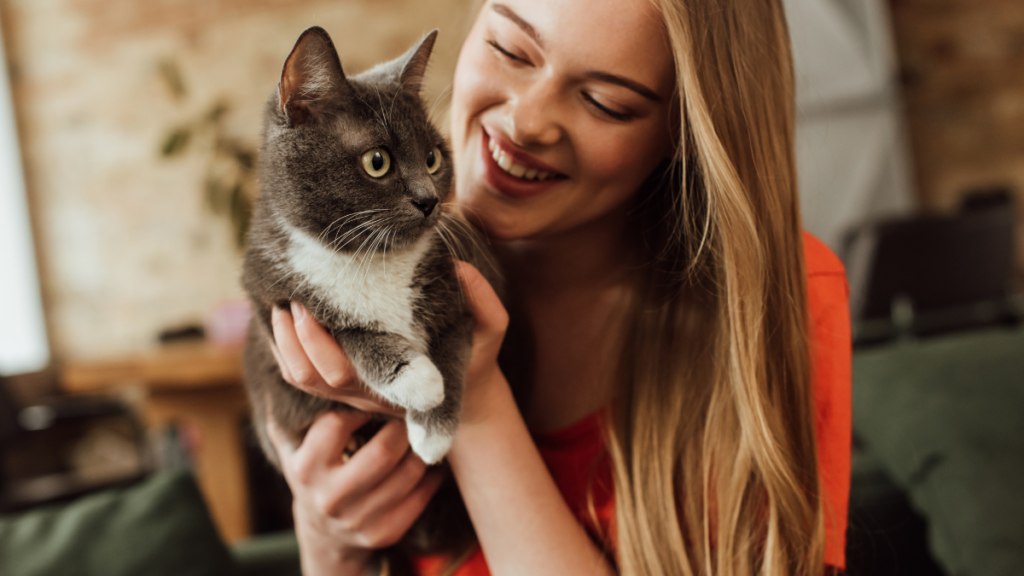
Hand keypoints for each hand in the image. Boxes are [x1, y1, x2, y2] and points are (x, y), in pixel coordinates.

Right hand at [267, 410, 444, 575]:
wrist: (324, 534)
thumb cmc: (313, 473)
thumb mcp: (291, 446)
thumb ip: (286, 410)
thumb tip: (284, 364)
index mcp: (306, 468)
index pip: (338, 423)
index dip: (361, 405)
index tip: (374, 398)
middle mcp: (329, 497)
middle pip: (382, 452)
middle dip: (402, 428)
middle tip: (411, 414)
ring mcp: (357, 520)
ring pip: (407, 475)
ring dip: (420, 450)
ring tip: (422, 434)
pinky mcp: (383, 534)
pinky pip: (420, 498)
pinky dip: (431, 476)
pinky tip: (429, 462)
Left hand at [270, 261, 508, 423]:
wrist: (464, 390)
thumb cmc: (474, 355)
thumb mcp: (491, 330)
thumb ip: (485, 304)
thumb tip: (459, 269)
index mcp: (399, 385)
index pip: (348, 372)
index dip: (321, 343)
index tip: (315, 304)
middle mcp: (370, 394)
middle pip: (314, 375)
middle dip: (297, 336)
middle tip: (295, 296)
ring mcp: (352, 395)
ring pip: (300, 377)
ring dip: (284, 341)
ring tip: (283, 302)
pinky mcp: (341, 387)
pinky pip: (299, 374)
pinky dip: (285, 347)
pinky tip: (286, 314)